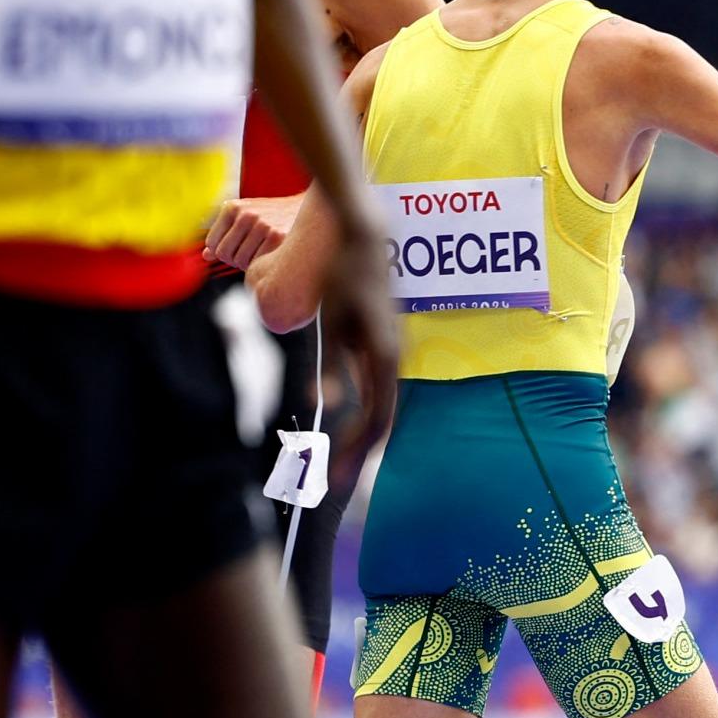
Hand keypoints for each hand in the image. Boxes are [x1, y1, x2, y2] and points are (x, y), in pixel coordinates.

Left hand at [206, 194, 304, 271]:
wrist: (308, 210)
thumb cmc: (274, 215)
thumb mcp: (245, 216)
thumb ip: (224, 233)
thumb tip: (206, 254)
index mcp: (232, 207)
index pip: (212, 243)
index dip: (222, 251)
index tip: (235, 248)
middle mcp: (246, 214)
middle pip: (224, 254)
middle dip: (234, 258)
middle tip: (250, 252)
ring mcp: (262, 226)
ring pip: (240, 261)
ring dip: (249, 263)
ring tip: (262, 251)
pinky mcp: (277, 238)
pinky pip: (258, 264)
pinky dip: (262, 265)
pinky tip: (271, 256)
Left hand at [304, 229, 400, 468]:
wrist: (361, 237)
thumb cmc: (341, 276)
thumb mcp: (330, 322)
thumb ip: (330, 366)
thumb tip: (323, 405)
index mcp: (384, 356)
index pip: (375, 418)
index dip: (355, 450)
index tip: (336, 476)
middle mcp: (394, 357)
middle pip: (381, 419)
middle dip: (357, 452)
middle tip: (332, 480)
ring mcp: (392, 351)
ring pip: (382, 407)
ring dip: (361, 437)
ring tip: (337, 461)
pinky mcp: (383, 345)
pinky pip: (379, 390)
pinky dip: (365, 414)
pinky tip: (348, 426)